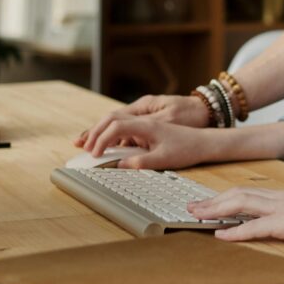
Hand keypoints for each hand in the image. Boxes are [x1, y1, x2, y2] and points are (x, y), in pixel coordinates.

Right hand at [86, 118, 217, 170]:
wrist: (204, 141)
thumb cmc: (187, 148)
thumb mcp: (164, 159)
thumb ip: (141, 162)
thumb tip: (119, 165)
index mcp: (148, 123)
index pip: (117, 125)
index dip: (101, 139)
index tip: (94, 154)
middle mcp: (145, 118)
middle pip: (112, 118)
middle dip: (94, 131)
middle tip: (79, 146)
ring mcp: (146, 121)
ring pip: (117, 121)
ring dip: (101, 132)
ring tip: (85, 144)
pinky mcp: (147, 127)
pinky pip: (124, 127)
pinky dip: (111, 135)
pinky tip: (104, 145)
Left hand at [188, 187, 283, 244]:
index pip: (248, 192)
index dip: (225, 196)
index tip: (208, 201)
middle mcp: (280, 198)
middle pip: (238, 194)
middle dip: (212, 201)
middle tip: (191, 207)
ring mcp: (283, 209)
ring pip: (242, 204)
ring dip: (216, 210)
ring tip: (196, 216)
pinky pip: (257, 226)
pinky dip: (236, 231)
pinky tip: (221, 235)